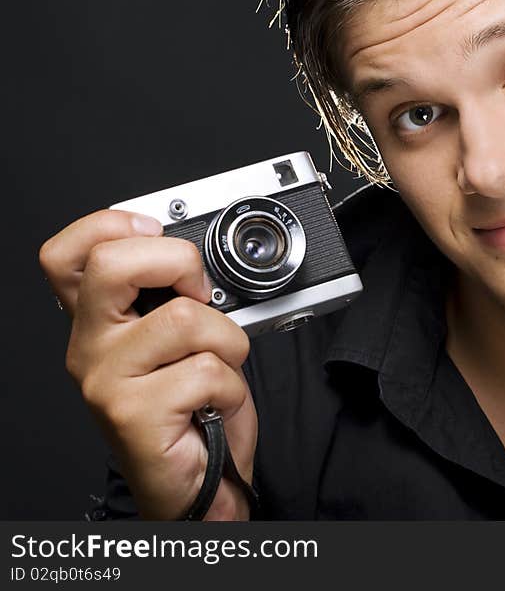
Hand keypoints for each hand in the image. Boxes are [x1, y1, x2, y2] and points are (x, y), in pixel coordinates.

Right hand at [40, 210, 257, 519]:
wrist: (201, 482)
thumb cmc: (195, 411)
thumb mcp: (181, 343)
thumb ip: (176, 297)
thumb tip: (200, 261)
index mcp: (99, 322)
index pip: (69, 254)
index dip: (110, 225)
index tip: (156, 233)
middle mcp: (90, 347)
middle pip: (114, 264)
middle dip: (181, 264)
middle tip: (201, 296)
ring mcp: (106, 380)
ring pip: (185, 319)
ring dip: (229, 343)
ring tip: (219, 369)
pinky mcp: (132, 414)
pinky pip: (208, 370)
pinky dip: (232, 386)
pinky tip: (215, 404)